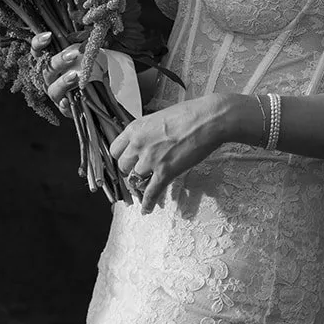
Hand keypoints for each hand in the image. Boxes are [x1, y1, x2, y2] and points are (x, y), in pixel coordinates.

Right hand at [30, 33, 99, 112]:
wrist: (96, 86)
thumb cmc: (85, 64)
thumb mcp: (82, 51)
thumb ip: (79, 42)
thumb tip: (84, 35)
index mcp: (49, 62)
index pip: (37, 51)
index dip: (38, 43)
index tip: (48, 36)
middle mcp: (48, 78)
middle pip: (47, 69)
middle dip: (59, 61)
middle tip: (73, 54)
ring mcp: (55, 93)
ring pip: (53, 89)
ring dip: (63, 82)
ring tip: (75, 75)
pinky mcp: (64, 107)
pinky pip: (61, 108)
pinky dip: (64, 104)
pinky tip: (68, 101)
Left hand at [109, 96, 228, 213]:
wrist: (208, 120)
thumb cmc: (189, 114)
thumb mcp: (160, 117)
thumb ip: (149, 131)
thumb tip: (148, 141)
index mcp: (136, 128)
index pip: (115, 149)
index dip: (122, 156)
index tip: (128, 160)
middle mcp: (139, 144)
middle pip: (123, 166)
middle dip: (131, 170)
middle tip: (140, 172)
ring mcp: (151, 159)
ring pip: (135, 180)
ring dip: (141, 185)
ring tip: (145, 189)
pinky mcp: (165, 172)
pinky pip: (151, 193)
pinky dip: (148, 203)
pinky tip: (147, 209)